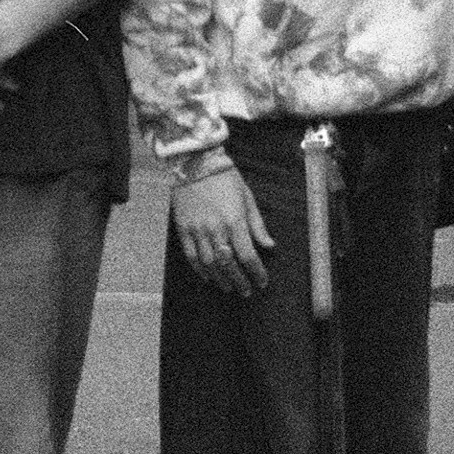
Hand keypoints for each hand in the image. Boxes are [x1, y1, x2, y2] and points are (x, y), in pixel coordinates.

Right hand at [171, 166, 273, 295]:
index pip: (248, 256)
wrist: (196, 163)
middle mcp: (216, 229)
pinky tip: (208, 276)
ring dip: (220, 279)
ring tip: (229, 287)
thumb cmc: (226, 178)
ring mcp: (198, 230)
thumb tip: (269, 246)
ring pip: (209, 264)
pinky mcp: (183, 229)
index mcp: (235, 221)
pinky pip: (191, 256)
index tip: (261, 282)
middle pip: (229, 264)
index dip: (256, 272)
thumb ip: (257, 225)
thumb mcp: (247, 198)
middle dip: (240, 281)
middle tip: (246, 290)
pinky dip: (200, 270)